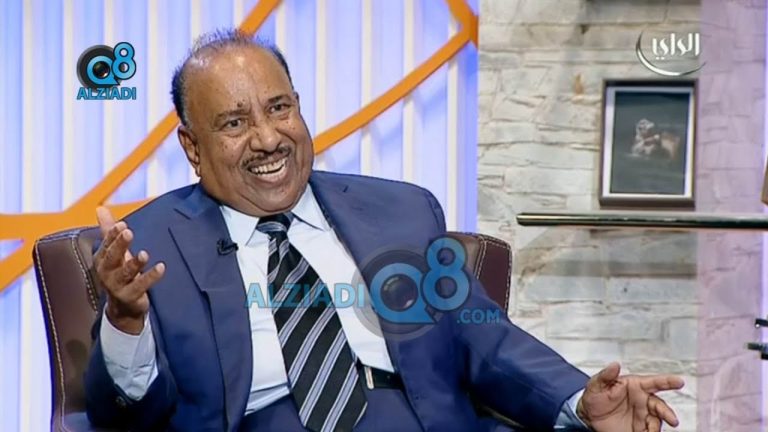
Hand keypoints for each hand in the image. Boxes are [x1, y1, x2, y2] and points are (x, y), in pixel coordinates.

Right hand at [94, 206, 164, 334]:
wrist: (123, 306)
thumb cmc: (120, 272)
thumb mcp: (114, 252)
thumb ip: (109, 231)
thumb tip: (100, 208)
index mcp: (102, 260)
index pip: (106, 244)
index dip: (113, 235)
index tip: (122, 224)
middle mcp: (107, 273)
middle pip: (112, 257)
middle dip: (120, 244)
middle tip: (128, 232)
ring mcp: (117, 286)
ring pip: (126, 273)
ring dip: (135, 263)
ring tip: (144, 253)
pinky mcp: (131, 296)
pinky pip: (141, 286)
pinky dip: (151, 276)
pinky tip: (162, 267)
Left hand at [576, 362, 683, 431]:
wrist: (589, 416)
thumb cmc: (594, 397)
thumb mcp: (596, 384)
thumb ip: (606, 375)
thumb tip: (615, 365)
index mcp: (635, 385)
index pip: (654, 382)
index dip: (668, 381)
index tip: (679, 381)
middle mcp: (642, 399)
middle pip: (660, 405)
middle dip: (667, 412)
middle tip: (673, 420)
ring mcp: (643, 414)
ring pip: (657, 419)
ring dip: (658, 426)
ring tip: (653, 431)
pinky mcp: (640, 427)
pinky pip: (650, 430)